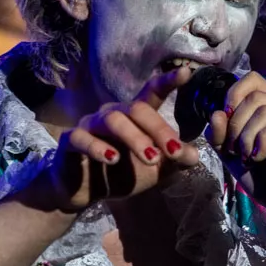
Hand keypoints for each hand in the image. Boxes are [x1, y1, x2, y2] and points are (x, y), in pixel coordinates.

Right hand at [33, 68, 199, 211]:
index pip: (151, 93)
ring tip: (152, 159)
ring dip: (135, 138)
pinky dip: (98, 147)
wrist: (82, 192)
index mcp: (133, 118)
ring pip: (113, 120)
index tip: (187, 73)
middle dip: (159, 129)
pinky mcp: (70, 142)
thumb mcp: (154, 171)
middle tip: (174, 152)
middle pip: (136, 109)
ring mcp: (89, 125)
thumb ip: (174, 161)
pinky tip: (113, 159)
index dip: (167, 81)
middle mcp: (111, 115)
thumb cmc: (119, 175)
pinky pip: (82, 138)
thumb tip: (195, 154)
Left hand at [205, 70, 265, 237]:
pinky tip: (260, 157)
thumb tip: (217, 113)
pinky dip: (264, 140)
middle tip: (237, 151)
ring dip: (248, 136)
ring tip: (248, 158)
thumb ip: (221, 135)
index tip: (225, 125)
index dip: (233, 96)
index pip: (253, 79)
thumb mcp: (234, 156)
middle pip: (255, 97)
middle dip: (236, 126)